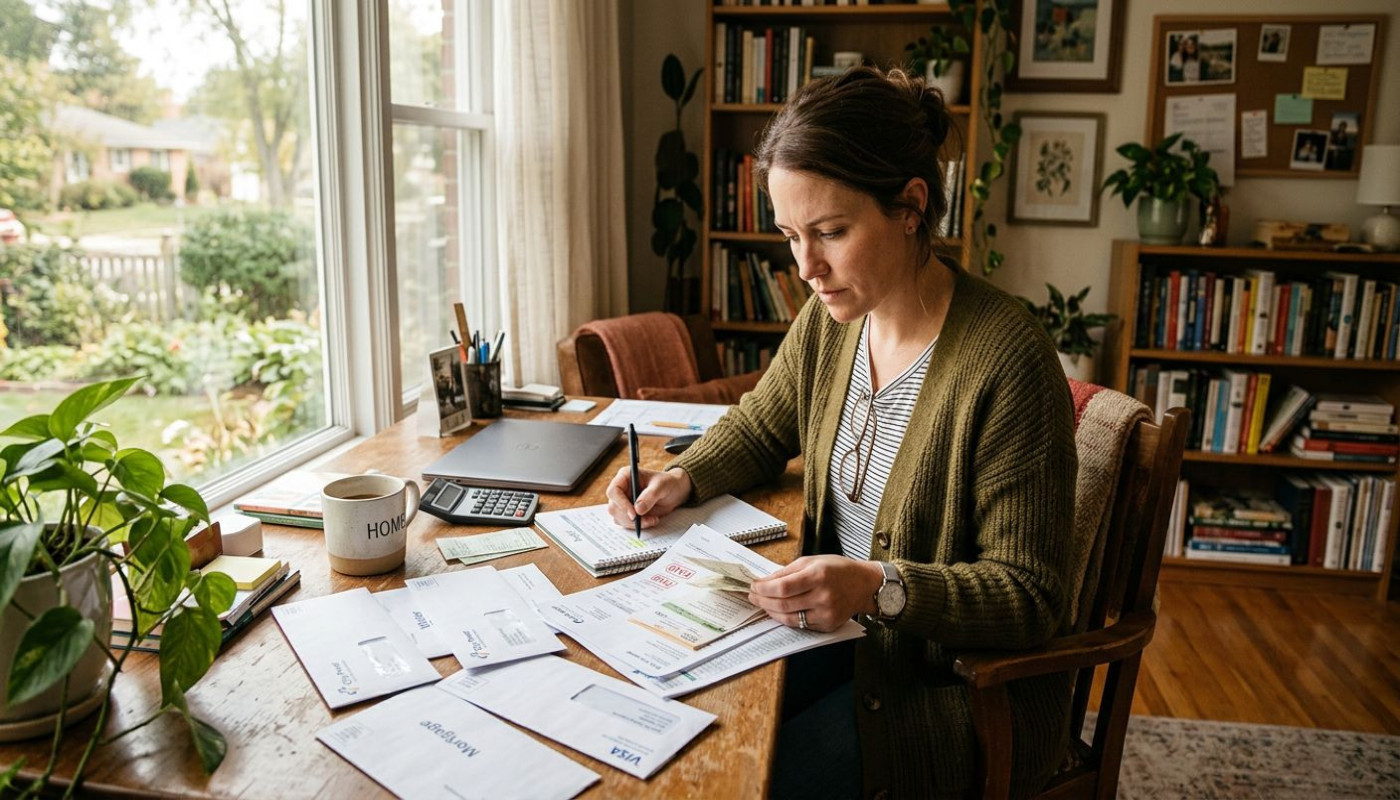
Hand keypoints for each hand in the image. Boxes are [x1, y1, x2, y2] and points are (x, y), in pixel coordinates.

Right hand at [605, 466, 691, 529]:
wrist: (673, 492)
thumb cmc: (666, 483)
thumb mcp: (661, 486)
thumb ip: (650, 496)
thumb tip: (637, 510)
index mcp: (625, 476)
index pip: (614, 491)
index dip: (621, 503)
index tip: (634, 514)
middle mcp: (621, 489)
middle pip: (614, 507)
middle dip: (629, 517)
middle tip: (646, 520)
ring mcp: (623, 502)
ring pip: (618, 517)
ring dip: (634, 523)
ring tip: (652, 520)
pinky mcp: (627, 512)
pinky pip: (626, 523)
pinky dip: (638, 526)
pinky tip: (651, 520)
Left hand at [747, 556, 883, 632]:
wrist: (863, 584)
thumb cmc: (837, 569)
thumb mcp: (811, 561)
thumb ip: (786, 572)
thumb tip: (763, 582)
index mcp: (818, 576)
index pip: (782, 588)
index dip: (763, 589)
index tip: (753, 586)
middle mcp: (823, 596)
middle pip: (783, 604)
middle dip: (763, 600)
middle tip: (753, 596)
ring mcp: (826, 613)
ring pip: (789, 618)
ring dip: (771, 611)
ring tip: (763, 604)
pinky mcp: (828, 625)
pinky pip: (801, 625)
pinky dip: (786, 618)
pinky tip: (779, 611)